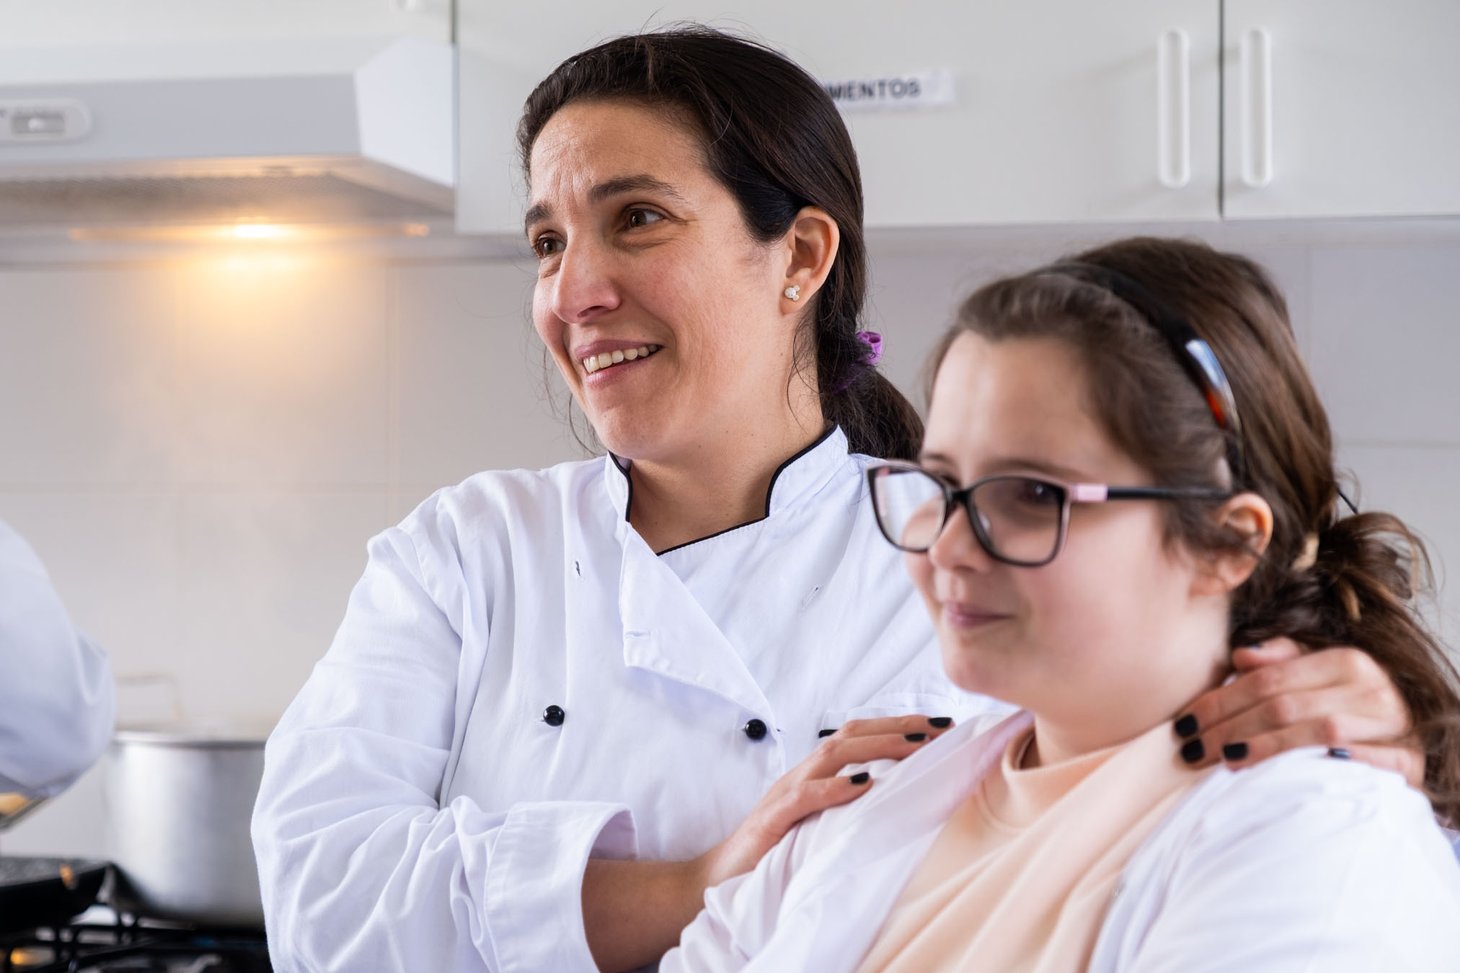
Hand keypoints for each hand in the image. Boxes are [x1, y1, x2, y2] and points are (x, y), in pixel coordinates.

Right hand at [693, 714, 954, 889]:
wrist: (719, 878)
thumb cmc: (772, 853)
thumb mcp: (817, 826)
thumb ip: (845, 809)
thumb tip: (896, 801)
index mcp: (813, 775)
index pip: (857, 736)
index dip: (896, 726)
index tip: (938, 726)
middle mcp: (800, 774)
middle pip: (850, 734)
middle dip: (897, 726)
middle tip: (939, 726)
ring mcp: (784, 793)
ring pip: (831, 753)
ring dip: (876, 747)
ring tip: (914, 747)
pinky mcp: (771, 820)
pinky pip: (804, 796)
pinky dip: (834, 787)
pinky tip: (862, 785)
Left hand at [1173, 637, 1422, 786]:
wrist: (1419, 742)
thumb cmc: (1356, 709)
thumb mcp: (1323, 677)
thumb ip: (1282, 662)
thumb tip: (1240, 656)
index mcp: (1345, 662)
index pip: (1267, 681)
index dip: (1220, 701)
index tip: (1184, 723)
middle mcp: (1370, 688)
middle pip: (1282, 707)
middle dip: (1228, 728)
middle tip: (1191, 749)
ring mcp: (1392, 724)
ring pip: (1314, 732)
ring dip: (1265, 748)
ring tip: (1224, 760)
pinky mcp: (1409, 761)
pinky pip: (1365, 762)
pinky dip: (1329, 764)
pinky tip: (1292, 774)